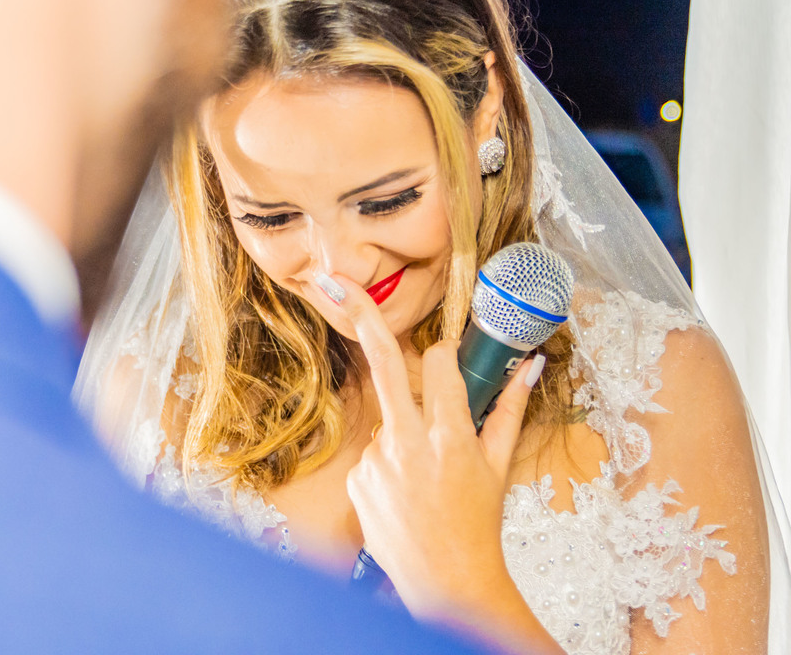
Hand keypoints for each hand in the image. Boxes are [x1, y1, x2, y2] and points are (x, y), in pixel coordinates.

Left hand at [315, 272, 554, 647]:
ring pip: (388, 424)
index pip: (440, 365)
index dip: (443, 352)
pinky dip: (389, 467)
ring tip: (426, 485)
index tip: (443, 349)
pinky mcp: (356, 480)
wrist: (444, 582)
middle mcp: (407, 443)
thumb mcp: (499, 468)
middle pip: (384, 365)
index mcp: (449, 436)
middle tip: (336, 282)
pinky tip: (406, 497)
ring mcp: (376, 462)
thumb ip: (507, 411)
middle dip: (361, 319)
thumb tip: (528, 367)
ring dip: (404, 437)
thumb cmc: (478, 525)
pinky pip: (374, 456)